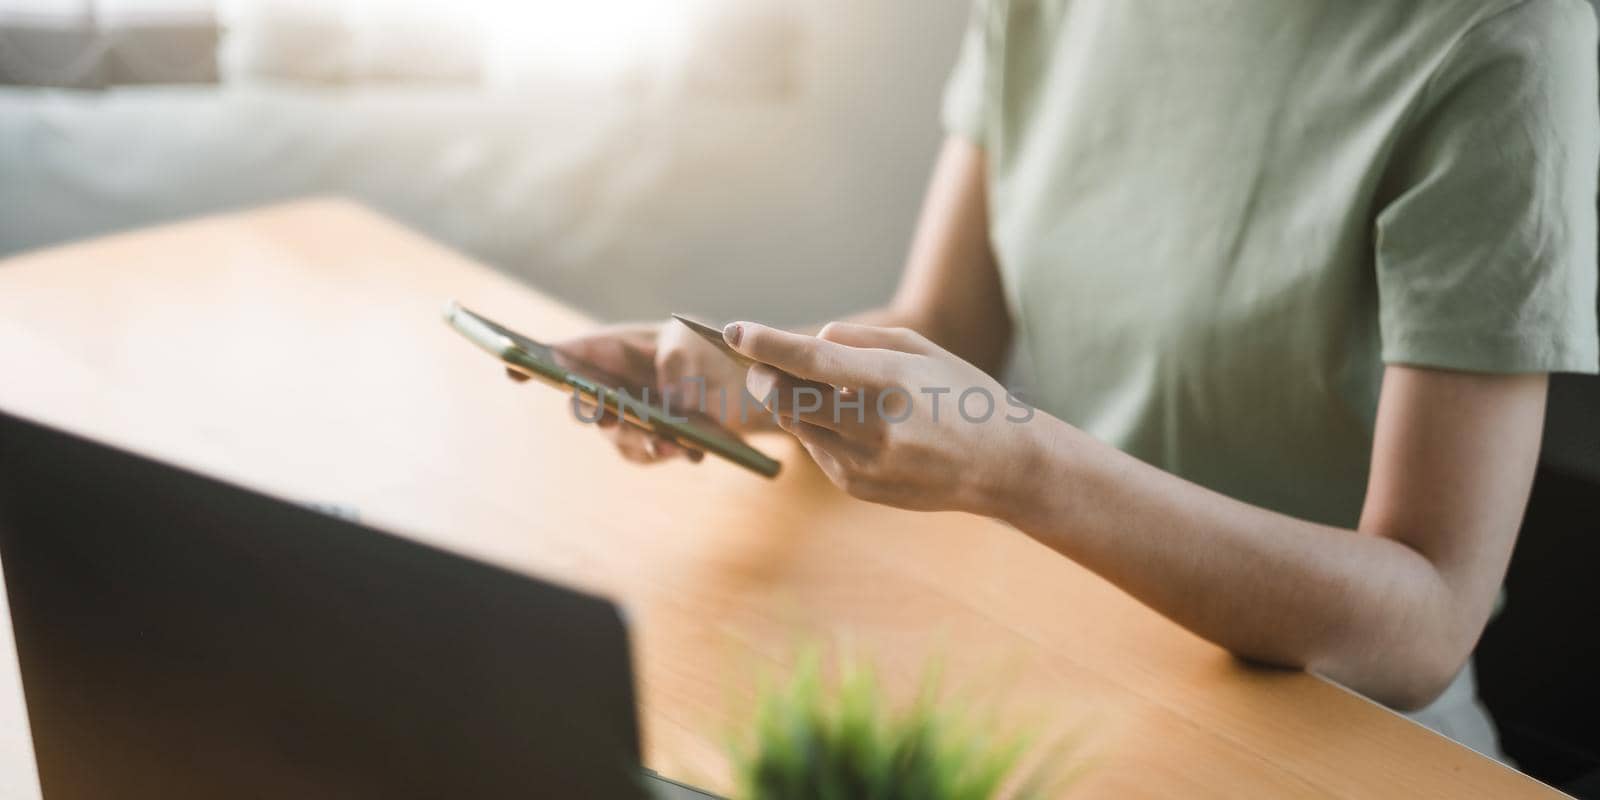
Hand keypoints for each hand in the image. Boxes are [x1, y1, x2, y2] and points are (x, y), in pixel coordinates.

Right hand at [505, 320, 758, 465]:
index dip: (533, 363)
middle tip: (608, 415)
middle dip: (593, 412)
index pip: (562, 355)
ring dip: (637, 440)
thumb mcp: (691, 338)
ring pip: (614, 435)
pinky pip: (644, 455)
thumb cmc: (699, 346)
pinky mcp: (646, 443)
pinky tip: (693, 452)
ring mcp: (623, 418)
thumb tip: (674, 402)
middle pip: (583, 403)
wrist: (732, 382)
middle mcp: (607, 386)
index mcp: (608, 349)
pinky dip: (666, 454)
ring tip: (666, 442)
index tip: (515, 369)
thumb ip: (678, 360)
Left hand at [723, 321, 1041, 514]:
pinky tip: (845, 421)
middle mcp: (875, 428)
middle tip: (758, 360)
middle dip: (764, 375)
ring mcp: (865, 464)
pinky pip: (817, 449)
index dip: (768, 345)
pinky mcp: (858, 487)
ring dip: (789, 401)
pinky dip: (816, 428)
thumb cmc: (962, 396)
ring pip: (797, 425)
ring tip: (813, 387)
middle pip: (789, 398)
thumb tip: (811, 343)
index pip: (813, 362)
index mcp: (893, 383)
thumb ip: (860, 342)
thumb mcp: (922, 351)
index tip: (735, 330)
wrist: (1000, 466)